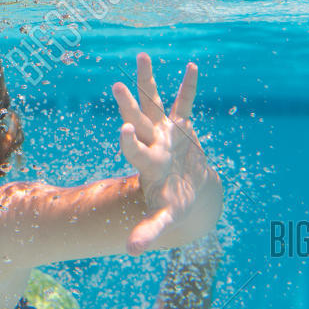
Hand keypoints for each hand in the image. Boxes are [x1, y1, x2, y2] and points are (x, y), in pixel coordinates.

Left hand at [112, 54, 220, 254]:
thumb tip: (131, 251)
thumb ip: (149, 231)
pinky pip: (185, 103)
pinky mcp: (182, 127)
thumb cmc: (173, 206)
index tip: (124, 129)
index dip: (130, 141)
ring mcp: (165, 132)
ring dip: (148, 82)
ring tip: (141, 56)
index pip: (135, 150)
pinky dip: (189, 87)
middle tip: (116, 86)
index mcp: (148, 164)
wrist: (188, 195)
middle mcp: (153, 143)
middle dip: (128, 105)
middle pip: (138, 120)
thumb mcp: (164, 219)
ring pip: (155, 103)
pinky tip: (192, 67)